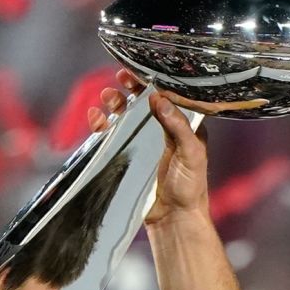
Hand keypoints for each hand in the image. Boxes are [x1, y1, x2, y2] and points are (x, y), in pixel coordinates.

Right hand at [88, 69, 209, 225]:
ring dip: (115, 103)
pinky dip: (102, 124)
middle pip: (143, 101)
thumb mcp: (192, 154)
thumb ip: (178, 126)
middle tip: (121, 77)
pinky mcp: (128, 156)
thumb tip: (159, 99)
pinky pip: (112, 135)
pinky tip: (97, 117)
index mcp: (183, 127)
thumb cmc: (190, 188)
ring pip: (125, 115)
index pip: (168, 97)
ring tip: (108, 97)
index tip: (142, 70)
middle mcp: (162, 131)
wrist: (174, 219)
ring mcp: (143, 143)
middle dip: (131, 87)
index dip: (155, 82)